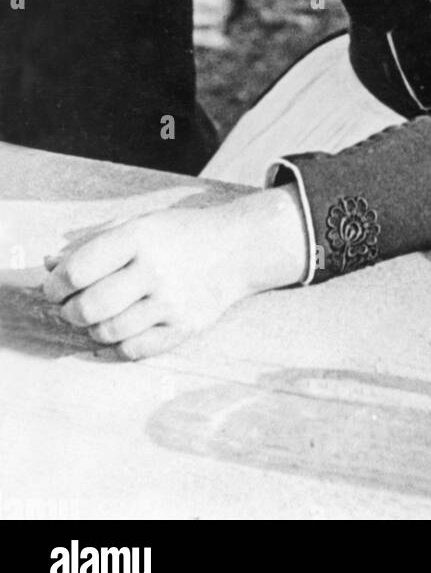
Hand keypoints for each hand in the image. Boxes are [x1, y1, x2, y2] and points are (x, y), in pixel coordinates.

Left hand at [43, 188, 308, 359]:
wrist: (238, 247)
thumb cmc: (180, 234)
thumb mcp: (139, 223)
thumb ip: (94, 242)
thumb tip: (50, 265)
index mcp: (140, 237)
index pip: (80, 269)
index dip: (56, 284)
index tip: (54, 287)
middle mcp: (156, 269)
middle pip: (90, 307)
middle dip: (69, 312)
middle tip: (70, 307)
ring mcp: (172, 301)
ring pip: (110, 332)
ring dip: (92, 329)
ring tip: (96, 318)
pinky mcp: (185, 326)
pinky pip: (136, 350)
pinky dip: (117, 346)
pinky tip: (117, 333)